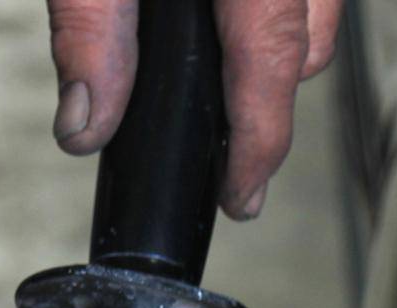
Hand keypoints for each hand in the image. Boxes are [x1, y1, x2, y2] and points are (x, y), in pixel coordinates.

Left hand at [45, 0, 344, 219]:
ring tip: (211, 75)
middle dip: (265, 101)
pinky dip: (267, 9)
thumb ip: (89, 32)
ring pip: (313, 12)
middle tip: (218, 147)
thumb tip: (84, 127)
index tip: (241, 200)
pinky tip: (215, 18)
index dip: (259, 148)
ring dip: (272, 50)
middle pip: (304, 47)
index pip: (273, 66)